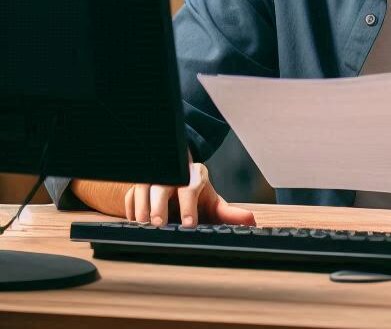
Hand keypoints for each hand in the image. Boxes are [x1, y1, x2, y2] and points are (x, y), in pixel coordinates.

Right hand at [124, 161, 254, 227]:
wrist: (177, 184)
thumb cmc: (197, 197)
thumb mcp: (213, 204)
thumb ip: (230, 214)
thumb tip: (250, 220)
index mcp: (194, 175)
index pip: (190, 187)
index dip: (189, 206)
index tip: (189, 224)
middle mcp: (172, 174)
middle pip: (162, 186)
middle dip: (159, 205)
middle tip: (159, 225)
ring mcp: (153, 178)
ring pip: (142, 188)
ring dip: (142, 208)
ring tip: (144, 226)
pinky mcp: (137, 186)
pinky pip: (129, 196)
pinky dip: (130, 209)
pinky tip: (134, 222)